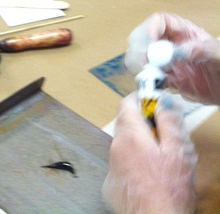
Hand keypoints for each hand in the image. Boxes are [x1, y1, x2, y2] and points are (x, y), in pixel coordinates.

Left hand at [102, 93, 195, 213]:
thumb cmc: (170, 190)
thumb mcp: (179, 152)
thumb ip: (170, 122)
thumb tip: (162, 100)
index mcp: (130, 136)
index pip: (126, 104)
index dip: (142, 102)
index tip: (155, 108)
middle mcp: (115, 148)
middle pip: (126, 126)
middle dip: (143, 128)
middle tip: (164, 141)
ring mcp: (110, 169)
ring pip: (124, 148)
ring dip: (139, 150)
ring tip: (158, 165)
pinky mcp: (110, 187)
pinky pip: (121, 169)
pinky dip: (133, 169)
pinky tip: (147, 182)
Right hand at [124, 13, 219, 104]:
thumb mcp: (216, 53)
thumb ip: (199, 50)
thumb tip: (175, 53)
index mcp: (181, 31)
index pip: (157, 22)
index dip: (149, 30)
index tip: (149, 46)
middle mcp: (169, 44)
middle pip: (141, 38)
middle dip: (139, 50)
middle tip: (145, 65)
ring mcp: (166, 62)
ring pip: (139, 58)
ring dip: (141, 67)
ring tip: (153, 78)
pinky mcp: (167, 80)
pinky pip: (150, 79)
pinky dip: (149, 83)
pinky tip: (157, 88)